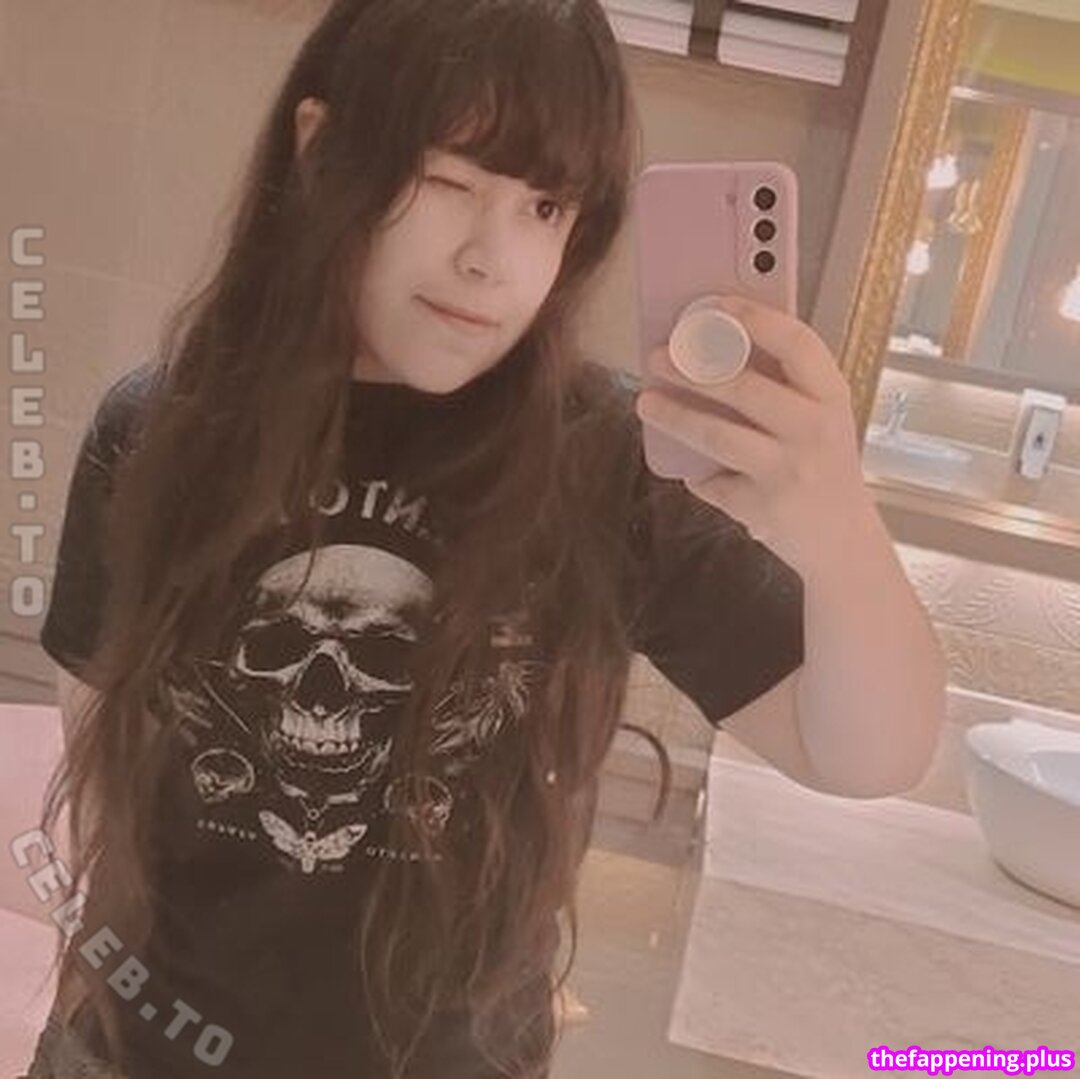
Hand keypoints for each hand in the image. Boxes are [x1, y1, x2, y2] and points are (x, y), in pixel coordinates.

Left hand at [634, 293, 878, 575]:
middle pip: (745, 388)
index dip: (754, 319)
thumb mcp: (818, 417)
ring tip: (646, 401)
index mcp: (831, 397)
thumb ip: (782, 385)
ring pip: (718, 435)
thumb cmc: (822, 463)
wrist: (844, 540)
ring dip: (675, 416)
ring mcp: (788, 471)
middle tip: (657, 355)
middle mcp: (815, 430)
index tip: (714, 304)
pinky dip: (696, 475)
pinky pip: (713, 482)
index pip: (797, 344)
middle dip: (694, 369)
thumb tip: (713, 344)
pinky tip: (688, 469)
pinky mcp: (763, 508)